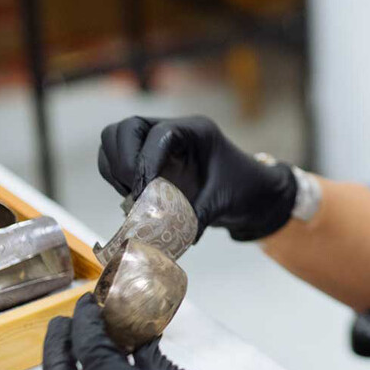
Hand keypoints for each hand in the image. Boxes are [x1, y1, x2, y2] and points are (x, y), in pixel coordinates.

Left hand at [43, 294, 292, 369]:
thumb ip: (95, 354)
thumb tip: (86, 318)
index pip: (63, 365)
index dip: (64, 335)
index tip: (78, 305)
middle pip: (82, 357)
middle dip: (79, 330)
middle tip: (84, 304)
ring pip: (111, 351)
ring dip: (108, 328)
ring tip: (110, 305)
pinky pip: (143, 351)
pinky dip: (142, 332)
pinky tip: (145, 316)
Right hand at [98, 115, 296, 240]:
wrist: (254, 193)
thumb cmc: (245, 190)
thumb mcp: (223, 202)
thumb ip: (195, 218)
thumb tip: (165, 241)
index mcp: (196, 131)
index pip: (159, 134)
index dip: (145, 162)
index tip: (143, 193)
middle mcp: (174, 130)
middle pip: (128, 128)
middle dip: (123, 160)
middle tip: (134, 193)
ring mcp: (158, 141)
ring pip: (115, 139)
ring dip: (115, 169)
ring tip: (132, 196)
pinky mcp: (148, 157)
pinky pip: (116, 157)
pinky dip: (115, 176)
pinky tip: (132, 198)